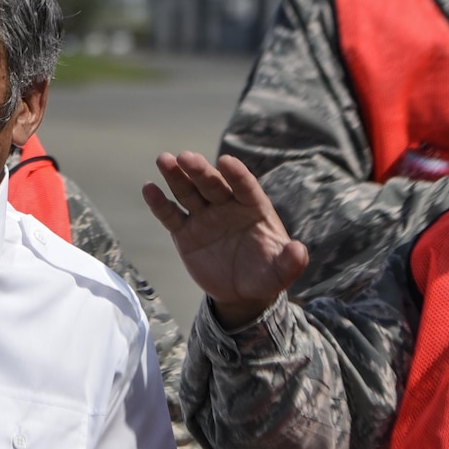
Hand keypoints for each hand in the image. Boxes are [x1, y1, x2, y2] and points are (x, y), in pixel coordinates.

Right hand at [143, 151, 307, 328]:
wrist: (242, 292)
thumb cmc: (265, 275)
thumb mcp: (280, 273)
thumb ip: (290, 262)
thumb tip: (299, 251)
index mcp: (254, 209)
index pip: (246, 187)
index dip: (237, 175)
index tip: (227, 162)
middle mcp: (227, 207)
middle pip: (213, 185)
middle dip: (200, 171)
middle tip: (185, 157)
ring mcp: (205, 217)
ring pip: (189, 193)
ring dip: (176, 177)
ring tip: (164, 160)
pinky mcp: (186, 232)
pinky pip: (171, 215)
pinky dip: (160, 203)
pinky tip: (149, 189)